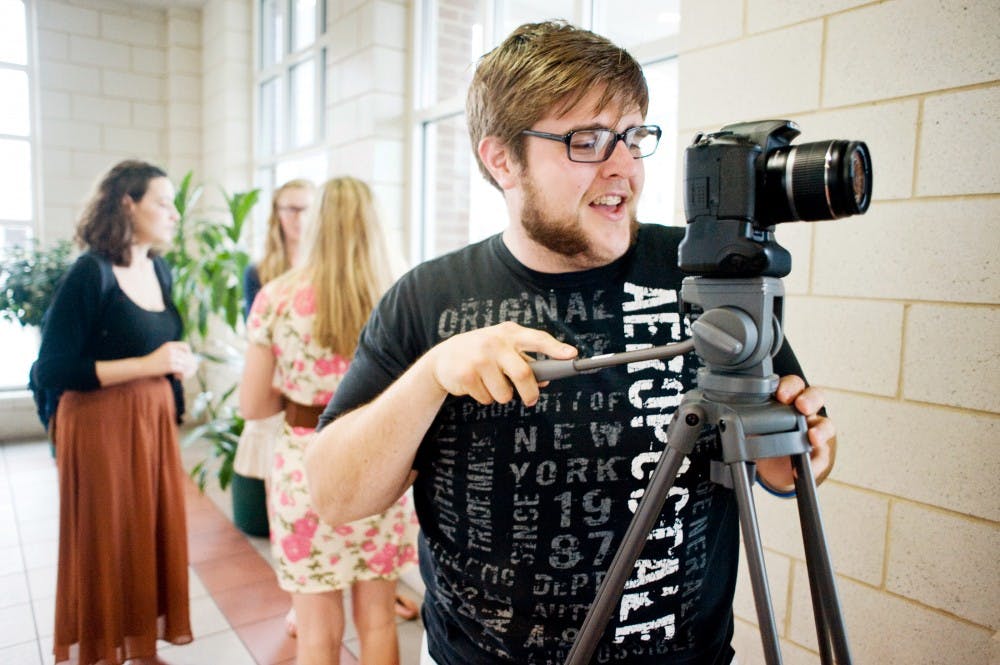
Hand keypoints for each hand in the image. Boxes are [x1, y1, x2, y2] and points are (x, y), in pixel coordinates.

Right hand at [148, 341, 197, 379]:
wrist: (143, 366)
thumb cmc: (154, 361)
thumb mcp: (164, 352)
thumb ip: (174, 353)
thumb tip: (191, 359)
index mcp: (169, 345)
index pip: (186, 346)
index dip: (189, 353)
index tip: (187, 359)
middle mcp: (171, 350)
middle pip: (188, 356)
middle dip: (189, 364)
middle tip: (187, 371)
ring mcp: (171, 358)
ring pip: (186, 364)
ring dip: (186, 371)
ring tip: (180, 375)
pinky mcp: (170, 366)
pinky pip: (182, 370)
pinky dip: (182, 375)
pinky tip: (176, 377)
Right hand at [425, 321, 576, 406]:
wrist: (443, 358)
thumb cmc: (482, 353)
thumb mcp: (502, 349)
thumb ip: (524, 361)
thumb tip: (545, 381)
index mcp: (508, 333)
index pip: (537, 339)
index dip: (556, 348)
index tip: (573, 356)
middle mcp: (494, 342)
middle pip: (524, 374)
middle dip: (530, 392)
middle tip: (531, 399)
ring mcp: (479, 358)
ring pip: (505, 393)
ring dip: (502, 396)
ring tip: (491, 384)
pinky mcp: (466, 375)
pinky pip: (487, 398)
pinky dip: (485, 398)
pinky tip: (476, 385)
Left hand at [756, 375, 836, 492]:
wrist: (772, 465)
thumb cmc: (764, 436)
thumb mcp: (753, 424)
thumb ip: (746, 418)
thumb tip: (727, 419)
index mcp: (787, 400)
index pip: (793, 385)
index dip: (789, 386)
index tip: (780, 394)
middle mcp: (804, 412)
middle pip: (815, 397)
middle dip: (809, 399)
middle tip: (801, 406)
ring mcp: (814, 432)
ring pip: (825, 424)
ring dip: (820, 429)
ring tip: (812, 436)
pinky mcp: (818, 454)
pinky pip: (822, 457)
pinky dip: (815, 462)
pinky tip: (807, 467)